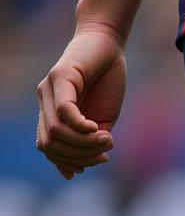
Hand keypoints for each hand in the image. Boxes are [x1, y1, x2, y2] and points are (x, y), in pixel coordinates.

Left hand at [36, 25, 126, 179]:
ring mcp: (49, 88)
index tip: (100, 159)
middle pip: (51, 146)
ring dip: (84, 144)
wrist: (108, 45)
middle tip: (104, 152)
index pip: (49, 151)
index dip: (73, 162)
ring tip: (105, 138)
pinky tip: (98, 128)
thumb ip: (89, 144)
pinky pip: (65, 112)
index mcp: (52, 114)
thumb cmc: (107, 82)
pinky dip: (82, 127)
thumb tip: (74, 171)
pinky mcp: (61, 76)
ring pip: (56, 133)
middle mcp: (44, 102)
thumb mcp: (101, 121)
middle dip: (81, 156)